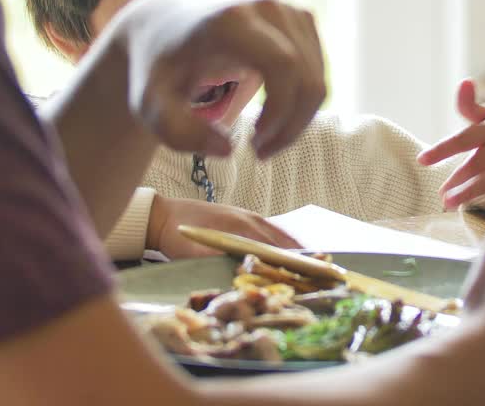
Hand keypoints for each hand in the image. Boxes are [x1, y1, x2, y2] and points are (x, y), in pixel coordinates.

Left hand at [115, 0, 325, 159]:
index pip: (283, 65)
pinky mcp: (298, 17)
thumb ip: (179, 133)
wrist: (161, 21)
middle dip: (291, 124)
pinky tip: (274, 115)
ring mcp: (286, 9)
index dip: (280, 112)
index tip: (253, 145)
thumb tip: (228, 149)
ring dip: (299, 117)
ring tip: (264, 138)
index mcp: (231, 20)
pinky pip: (317, 67)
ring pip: (317, 75)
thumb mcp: (150, 105)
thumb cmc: (157, 67)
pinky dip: (303, 100)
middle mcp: (266, 7)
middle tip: (260, 152)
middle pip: (305, 75)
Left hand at [146, 194, 300, 258]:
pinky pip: (269, 228)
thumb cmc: (179, 236)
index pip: (274, 245)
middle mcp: (247, 218)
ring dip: (294, 245)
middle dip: (301, 253)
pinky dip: (282, 238)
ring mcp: (245, 215)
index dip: (293, 259)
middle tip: (322, 267)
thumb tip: (244, 269)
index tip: (311, 269)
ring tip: (312, 259)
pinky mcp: (240, 216)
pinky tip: (288, 246)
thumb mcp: (197, 252)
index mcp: (240, 227)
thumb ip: (221, 258)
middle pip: (281, 238)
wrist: (162, 216)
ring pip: (277, 231)